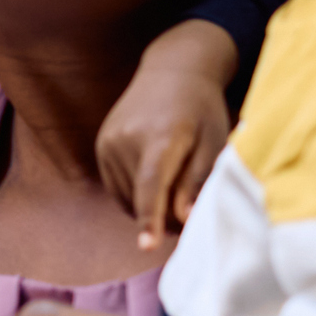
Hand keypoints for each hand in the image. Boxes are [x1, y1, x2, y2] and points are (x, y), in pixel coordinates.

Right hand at [98, 21, 238, 247]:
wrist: (172, 70)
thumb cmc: (202, 109)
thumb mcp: (214, 141)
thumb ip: (198, 181)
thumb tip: (182, 219)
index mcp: (161, 136)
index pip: (152, 184)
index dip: (151, 217)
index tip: (146, 245)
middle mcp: (126, 140)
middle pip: (142, 197)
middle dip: (166, 218)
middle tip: (193, 219)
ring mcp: (108, 143)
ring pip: (128, 197)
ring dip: (150, 208)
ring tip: (177, 195)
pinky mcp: (101, 147)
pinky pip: (117, 188)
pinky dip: (136, 197)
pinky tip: (157, 184)